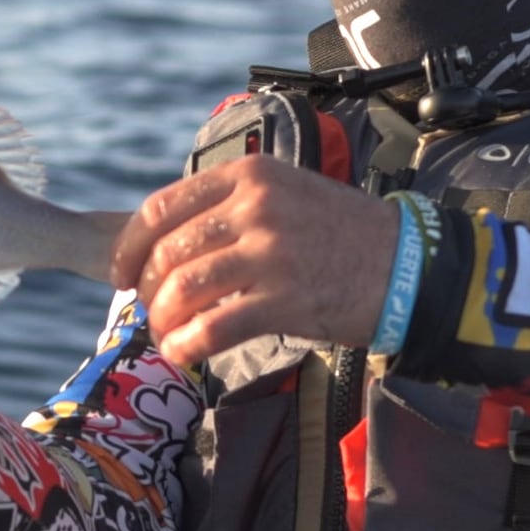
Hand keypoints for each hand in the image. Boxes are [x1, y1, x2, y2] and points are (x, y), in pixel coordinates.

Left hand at [113, 155, 402, 375]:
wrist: (407, 266)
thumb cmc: (343, 234)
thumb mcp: (286, 193)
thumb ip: (231, 206)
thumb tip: (170, 241)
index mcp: (250, 176)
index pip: (163, 208)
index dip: (130, 246)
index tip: (121, 272)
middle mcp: (256, 208)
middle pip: (168, 252)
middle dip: (146, 289)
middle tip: (149, 309)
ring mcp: (270, 254)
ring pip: (184, 289)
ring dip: (164, 319)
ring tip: (166, 334)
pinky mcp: (285, 301)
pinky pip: (213, 327)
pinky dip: (187, 345)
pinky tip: (183, 354)